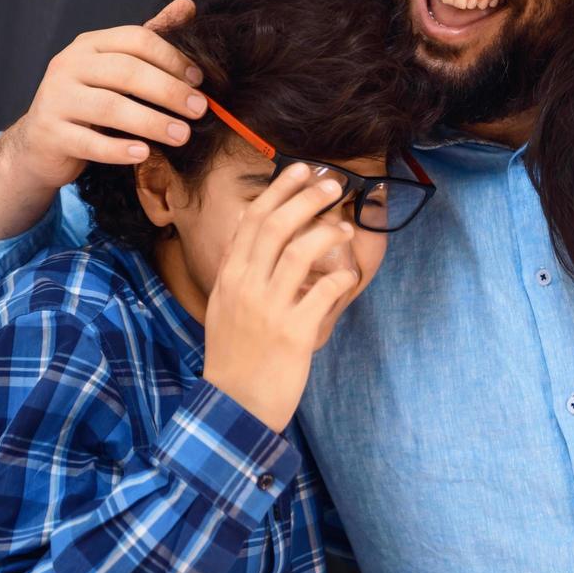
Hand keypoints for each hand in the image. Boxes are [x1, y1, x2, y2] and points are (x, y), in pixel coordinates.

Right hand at [5, 0, 205, 189]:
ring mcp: (55, 99)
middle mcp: (69, 65)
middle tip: (200, 109)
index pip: (136, 39)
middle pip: (126, 71)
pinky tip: (144, 153)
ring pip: (109, 107)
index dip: (172, 58)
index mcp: (90, 44)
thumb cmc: (90, 100)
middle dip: (168, 90)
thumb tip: (188, 4)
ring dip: (152, 122)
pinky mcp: (50, 134)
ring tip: (183, 135)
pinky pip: (88, 142)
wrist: (41, 141)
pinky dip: (118, 149)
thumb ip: (150, 40)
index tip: (200, 80)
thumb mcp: (118, 66)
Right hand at [201, 165, 359, 432]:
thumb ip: (238, 265)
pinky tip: (349, 275)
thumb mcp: (224, 303)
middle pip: (276, 226)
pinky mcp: (293, 333)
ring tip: (346, 226)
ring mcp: (269, 309)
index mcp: (230, 277)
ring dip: (328, 231)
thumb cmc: (235, 353)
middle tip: (334, 183)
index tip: (301, 168)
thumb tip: (248, 222)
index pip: (252, 219)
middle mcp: (245, 286)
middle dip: (307, 197)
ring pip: (301, 253)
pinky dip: (341, 277)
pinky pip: (324, 292)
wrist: (234, 405)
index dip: (279, 189)